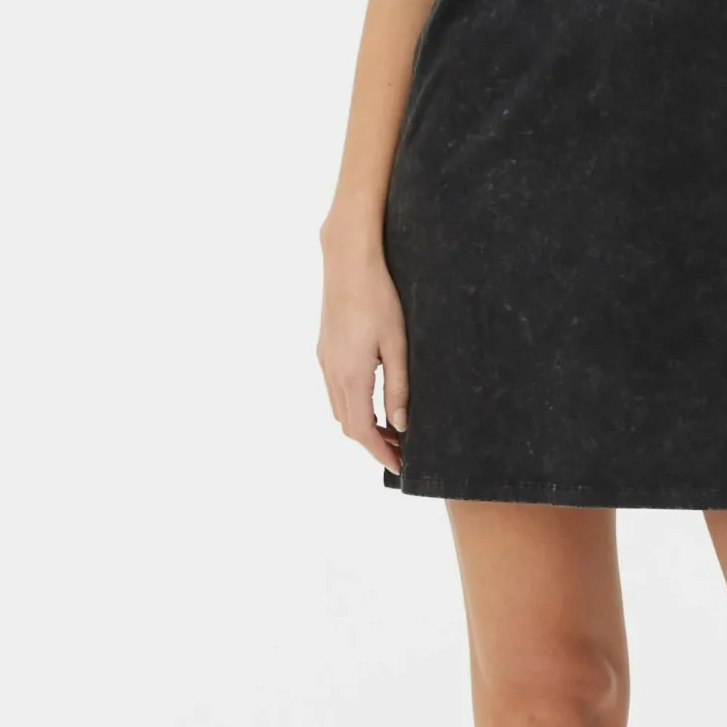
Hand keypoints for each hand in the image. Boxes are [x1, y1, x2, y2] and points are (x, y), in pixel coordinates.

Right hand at [317, 224, 408, 474]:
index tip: (399, 466)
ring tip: (391, 430)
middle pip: (348, 424)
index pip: (361, 430)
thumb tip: (401, 425)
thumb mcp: (397, 343)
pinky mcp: (324, 349)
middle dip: (373, 443)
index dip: (379, 452)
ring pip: (339, 408)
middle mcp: (331, 371)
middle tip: (401, 451)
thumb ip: (399, 387)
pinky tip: (372, 401)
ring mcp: (324, 360)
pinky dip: (352, 406)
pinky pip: (335, 390)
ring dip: (362, 425)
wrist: (348, 260)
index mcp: (350, 374)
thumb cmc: (379, 297)